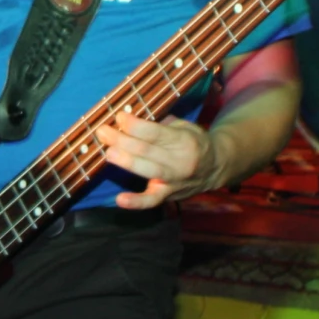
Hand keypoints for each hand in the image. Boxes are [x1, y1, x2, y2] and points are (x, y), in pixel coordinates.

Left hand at [96, 110, 218, 209]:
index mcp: (184, 140)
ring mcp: (175, 180)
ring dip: (126, 162)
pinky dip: (136, 202)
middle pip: (148, 151)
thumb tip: (129, 118)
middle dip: (123, 140)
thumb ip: (159, 123)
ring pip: (148, 171)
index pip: (156, 133)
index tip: (118, 116)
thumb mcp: (182, 125)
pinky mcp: (169, 195)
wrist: (216, 167)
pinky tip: (120, 200)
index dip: (135, 125)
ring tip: (108, 153)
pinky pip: (152, 200)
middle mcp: (180, 161)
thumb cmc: (192, 141)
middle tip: (103, 131)